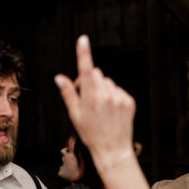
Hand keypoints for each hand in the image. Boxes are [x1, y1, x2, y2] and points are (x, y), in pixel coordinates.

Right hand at [55, 35, 135, 172]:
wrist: (113, 150)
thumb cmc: (92, 135)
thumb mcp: (75, 115)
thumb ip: (68, 94)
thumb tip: (60, 78)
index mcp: (91, 97)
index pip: (87, 69)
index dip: (84, 53)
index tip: (83, 39)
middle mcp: (107, 95)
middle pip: (97, 74)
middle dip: (90, 81)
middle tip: (87, 99)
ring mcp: (120, 97)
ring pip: (108, 82)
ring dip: (102, 89)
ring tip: (101, 108)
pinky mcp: (129, 101)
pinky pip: (118, 90)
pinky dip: (113, 96)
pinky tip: (111, 110)